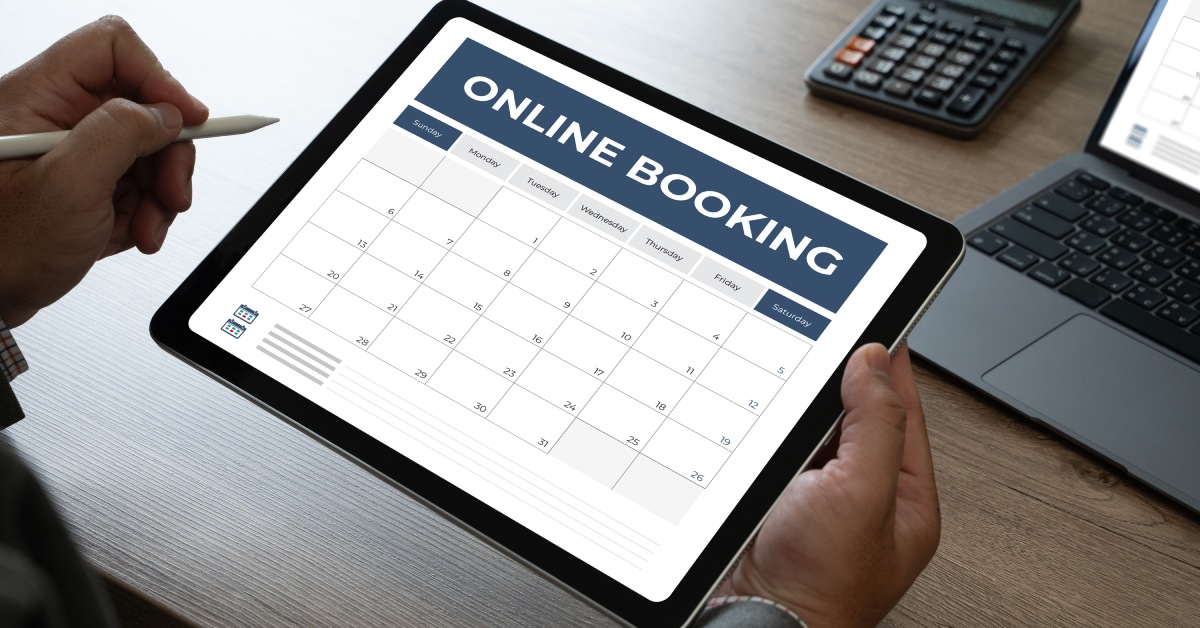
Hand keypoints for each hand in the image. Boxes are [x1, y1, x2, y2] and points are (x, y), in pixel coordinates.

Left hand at [0, 16, 208, 326]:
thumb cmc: (1, 252)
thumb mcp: (67, 189)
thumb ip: (120, 135)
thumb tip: (166, 113)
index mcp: (34, 99)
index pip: (111, 49)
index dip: (157, 78)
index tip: (187, 120)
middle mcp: (53, 117)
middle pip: (141, 104)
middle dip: (167, 154)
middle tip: (173, 193)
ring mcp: (70, 151)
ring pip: (147, 147)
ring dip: (160, 191)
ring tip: (147, 226)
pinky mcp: (85, 182)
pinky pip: (139, 181)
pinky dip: (148, 210)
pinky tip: (132, 232)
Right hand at [717, 343, 940, 627]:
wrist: (759, 624)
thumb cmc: (818, 588)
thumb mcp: (862, 495)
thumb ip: (875, 425)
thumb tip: (874, 363)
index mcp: (905, 497)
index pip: (904, 411)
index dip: (889, 363)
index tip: (877, 321)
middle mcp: (864, 498)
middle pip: (857, 416)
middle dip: (841, 382)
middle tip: (828, 340)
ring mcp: (820, 501)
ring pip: (815, 432)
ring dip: (802, 409)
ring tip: (795, 375)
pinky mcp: (779, 503)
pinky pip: (779, 451)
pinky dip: (771, 430)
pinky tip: (763, 418)